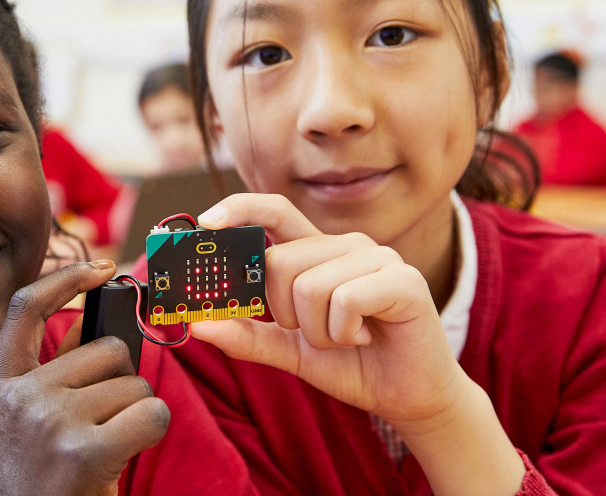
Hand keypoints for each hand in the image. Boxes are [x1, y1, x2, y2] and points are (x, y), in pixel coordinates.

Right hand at [0, 260, 169, 495]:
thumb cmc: (44, 476)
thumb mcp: (29, 418)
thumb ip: (52, 368)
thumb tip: (81, 317)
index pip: (26, 308)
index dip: (64, 278)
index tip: (100, 266)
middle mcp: (20, 397)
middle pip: (106, 349)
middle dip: (119, 381)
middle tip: (100, 423)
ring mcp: (50, 422)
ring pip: (133, 382)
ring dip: (134, 410)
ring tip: (106, 443)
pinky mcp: (84, 450)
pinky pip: (152, 412)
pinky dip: (152, 429)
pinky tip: (124, 452)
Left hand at [193, 193, 464, 427]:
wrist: (407, 397)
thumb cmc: (351, 364)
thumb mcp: (289, 351)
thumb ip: (246, 335)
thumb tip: (198, 323)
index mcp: (316, 253)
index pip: (274, 211)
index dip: (240, 208)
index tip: (206, 221)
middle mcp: (345, 245)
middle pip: (280, 262)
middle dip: (284, 313)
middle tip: (315, 333)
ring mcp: (377, 256)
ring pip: (309, 286)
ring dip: (318, 332)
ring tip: (346, 339)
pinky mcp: (403, 279)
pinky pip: (344, 300)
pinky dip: (344, 333)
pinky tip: (364, 338)